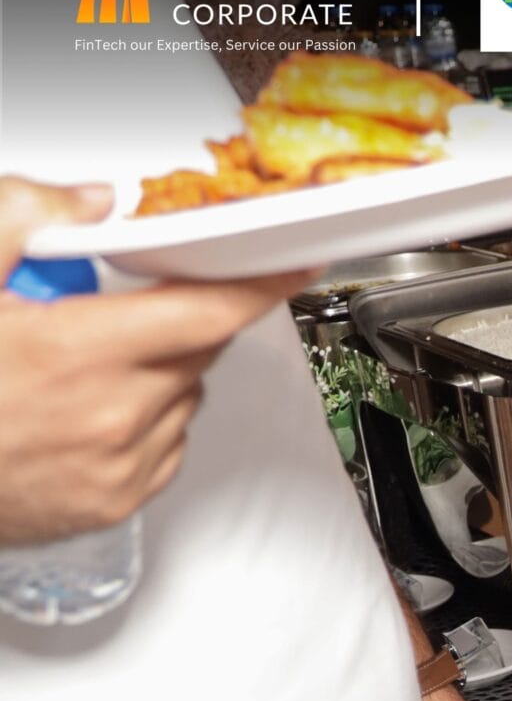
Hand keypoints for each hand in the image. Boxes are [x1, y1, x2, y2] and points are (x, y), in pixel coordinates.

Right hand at [0, 177, 313, 545]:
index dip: (257, 284)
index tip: (295, 263)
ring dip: (154, 370)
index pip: (203, 311)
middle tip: (106, 314)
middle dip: (170, 320)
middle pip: (193, 349)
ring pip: (181, 394)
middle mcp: (113, 415)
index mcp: (78, 354)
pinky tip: (83, 410)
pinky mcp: (121, 500)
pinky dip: (144, 416)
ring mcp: (121, 463)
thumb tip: (91, 201)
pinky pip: (166, 440)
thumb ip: (17, 223)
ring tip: (78, 368)